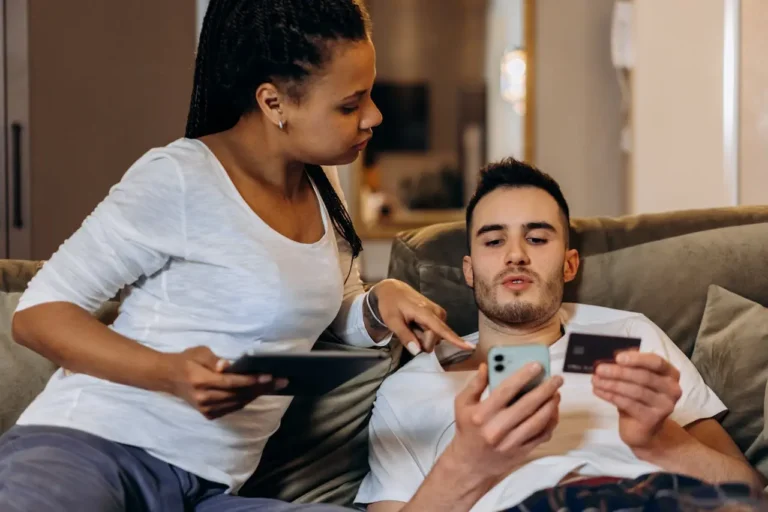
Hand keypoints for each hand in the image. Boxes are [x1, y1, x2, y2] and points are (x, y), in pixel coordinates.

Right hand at [164, 346, 286, 419]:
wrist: (168, 378)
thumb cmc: (186, 360)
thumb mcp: (198, 352)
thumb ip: (214, 360)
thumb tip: (227, 366)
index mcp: (201, 381)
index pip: (231, 383)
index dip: (251, 380)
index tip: (269, 376)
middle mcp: (204, 399)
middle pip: (238, 394)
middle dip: (261, 387)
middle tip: (281, 381)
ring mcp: (206, 409)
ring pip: (237, 403)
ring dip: (257, 394)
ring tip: (274, 386)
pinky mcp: (208, 414)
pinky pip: (232, 408)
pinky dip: (246, 400)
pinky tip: (258, 392)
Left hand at [367, 279, 472, 354]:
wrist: (392, 289)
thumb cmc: (390, 304)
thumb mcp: (392, 321)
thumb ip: (405, 336)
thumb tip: (417, 352)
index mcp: (425, 312)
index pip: (441, 329)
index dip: (455, 339)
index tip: (470, 347)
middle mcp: (436, 312)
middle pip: (434, 338)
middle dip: (421, 341)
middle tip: (407, 329)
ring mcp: (439, 313)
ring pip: (435, 336)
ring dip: (422, 336)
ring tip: (410, 324)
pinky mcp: (439, 314)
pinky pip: (435, 331)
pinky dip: (424, 332)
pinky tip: (416, 324)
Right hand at [443, 362, 561, 482]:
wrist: (470, 464)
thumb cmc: (468, 429)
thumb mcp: (462, 404)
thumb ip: (475, 384)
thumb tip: (487, 366)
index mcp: (482, 414)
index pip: (506, 390)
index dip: (523, 376)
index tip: (537, 365)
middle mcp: (497, 428)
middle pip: (527, 405)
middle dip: (545, 389)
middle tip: (557, 378)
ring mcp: (511, 442)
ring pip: (538, 421)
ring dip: (551, 406)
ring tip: (556, 393)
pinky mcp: (521, 452)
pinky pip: (541, 436)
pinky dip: (551, 423)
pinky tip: (553, 412)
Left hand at [592, 351, 681, 448]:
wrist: (644, 430)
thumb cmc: (639, 399)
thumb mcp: (635, 380)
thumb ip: (628, 367)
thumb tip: (611, 357)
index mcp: (670, 373)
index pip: (656, 362)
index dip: (637, 359)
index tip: (617, 358)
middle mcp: (672, 389)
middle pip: (644, 377)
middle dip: (618, 372)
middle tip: (599, 369)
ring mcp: (664, 406)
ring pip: (635, 391)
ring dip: (611, 384)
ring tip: (595, 380)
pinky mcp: (652, 419)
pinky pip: (628, 404)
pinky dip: (611, 396)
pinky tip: (598, 391)